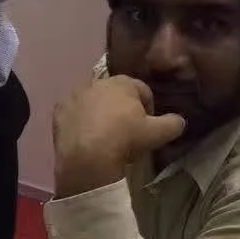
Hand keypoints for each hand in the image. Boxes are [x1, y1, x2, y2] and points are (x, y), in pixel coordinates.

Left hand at [53, 75, 185, 198]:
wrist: (86, 156)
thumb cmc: (125, 139)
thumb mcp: (158, 133)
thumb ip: (173, 123)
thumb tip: (179, 120)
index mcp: (123, 83)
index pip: (142, 91)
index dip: (148, 108)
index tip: (146, 126)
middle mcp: (97, 82)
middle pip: (116, 94)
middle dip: (122, 109)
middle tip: (125, 132)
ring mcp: (75, 95)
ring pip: (93, 102)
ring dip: (100, 113)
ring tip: (104, 136)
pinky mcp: (59, 110)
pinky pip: (74, 113)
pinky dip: (80, 121)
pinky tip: (85, 137)